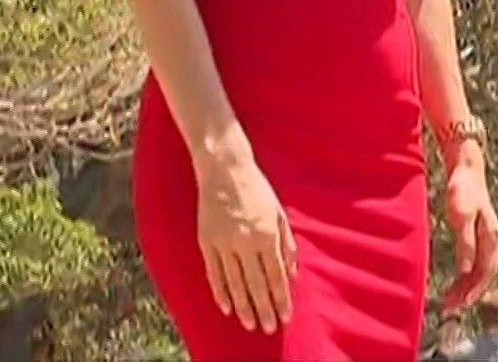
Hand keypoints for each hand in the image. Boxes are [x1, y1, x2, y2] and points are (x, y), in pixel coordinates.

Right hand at [196, 154, 295, 333]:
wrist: (224, 169)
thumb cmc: (256, 188)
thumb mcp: (278, 212)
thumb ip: (286, 243)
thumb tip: (292, 272)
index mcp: (266, 234)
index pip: (276, 275)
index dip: (281, 298)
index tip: (285, 315)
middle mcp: (245, 242)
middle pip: (256, 285)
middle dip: (265, 309)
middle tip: (270, 328)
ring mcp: (223, 244)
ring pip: (234, 284)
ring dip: (244, 307)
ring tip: (251, 324)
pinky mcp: (206, 242)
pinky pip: (214, 274)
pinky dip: (221, 293)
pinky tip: (227, 308)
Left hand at [439, 143, 497, 311]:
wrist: (466, 167)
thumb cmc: (462, 189)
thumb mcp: (461, 216)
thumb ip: (465, 243)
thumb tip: (465, 271)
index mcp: (491, 236)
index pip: (486, 271)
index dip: (474, 290)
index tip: (460, 303)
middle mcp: (492, 239)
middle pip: (484, 273)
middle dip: (469, 292)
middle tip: (449, 307)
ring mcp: (487, 236)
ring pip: (480, 268)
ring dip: (467, 285)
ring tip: (450, 299)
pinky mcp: (478, 232)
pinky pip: (476, 260)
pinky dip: (466, 273)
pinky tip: (456, 279)